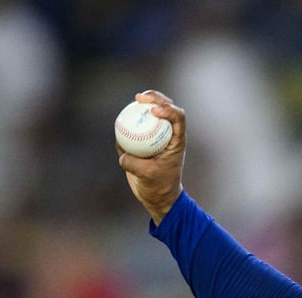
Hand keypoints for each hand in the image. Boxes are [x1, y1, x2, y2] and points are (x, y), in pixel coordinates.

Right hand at [117, 90, 185, 224]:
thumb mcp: (147, 176)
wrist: (156, 196)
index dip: (168, 109)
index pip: (178, 118)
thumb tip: (123, 153)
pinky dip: (131, 120)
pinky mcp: (143, 142)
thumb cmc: (158, 186)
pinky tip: (122, 117)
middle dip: (156, 98)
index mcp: (176, 140)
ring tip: (136, 99)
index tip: (154, 111)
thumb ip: (134, 163)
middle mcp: (168, 135)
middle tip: (141, 98)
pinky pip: (136, 127)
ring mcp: (156, 137)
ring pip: (151, 115)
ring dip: (144, 104)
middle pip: (166, 109)